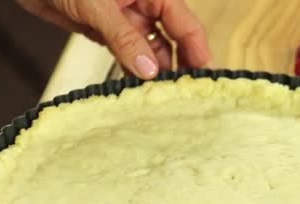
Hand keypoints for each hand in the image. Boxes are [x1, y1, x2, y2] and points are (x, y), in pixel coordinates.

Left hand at [17, 0, 210, 78]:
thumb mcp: (97, 6)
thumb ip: (124, 37)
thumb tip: (148, 69)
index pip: (186, 23)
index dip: (197, 49)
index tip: (202, 76)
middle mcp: (144, 7)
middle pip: (173, 40)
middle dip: (179, 66)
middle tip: (182, 94)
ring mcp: (127, 22)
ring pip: (151, 52)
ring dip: (154, 73)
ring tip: (159, 98)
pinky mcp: (109, 34)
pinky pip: (128, 56)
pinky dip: (133, 73)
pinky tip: (136, 88)